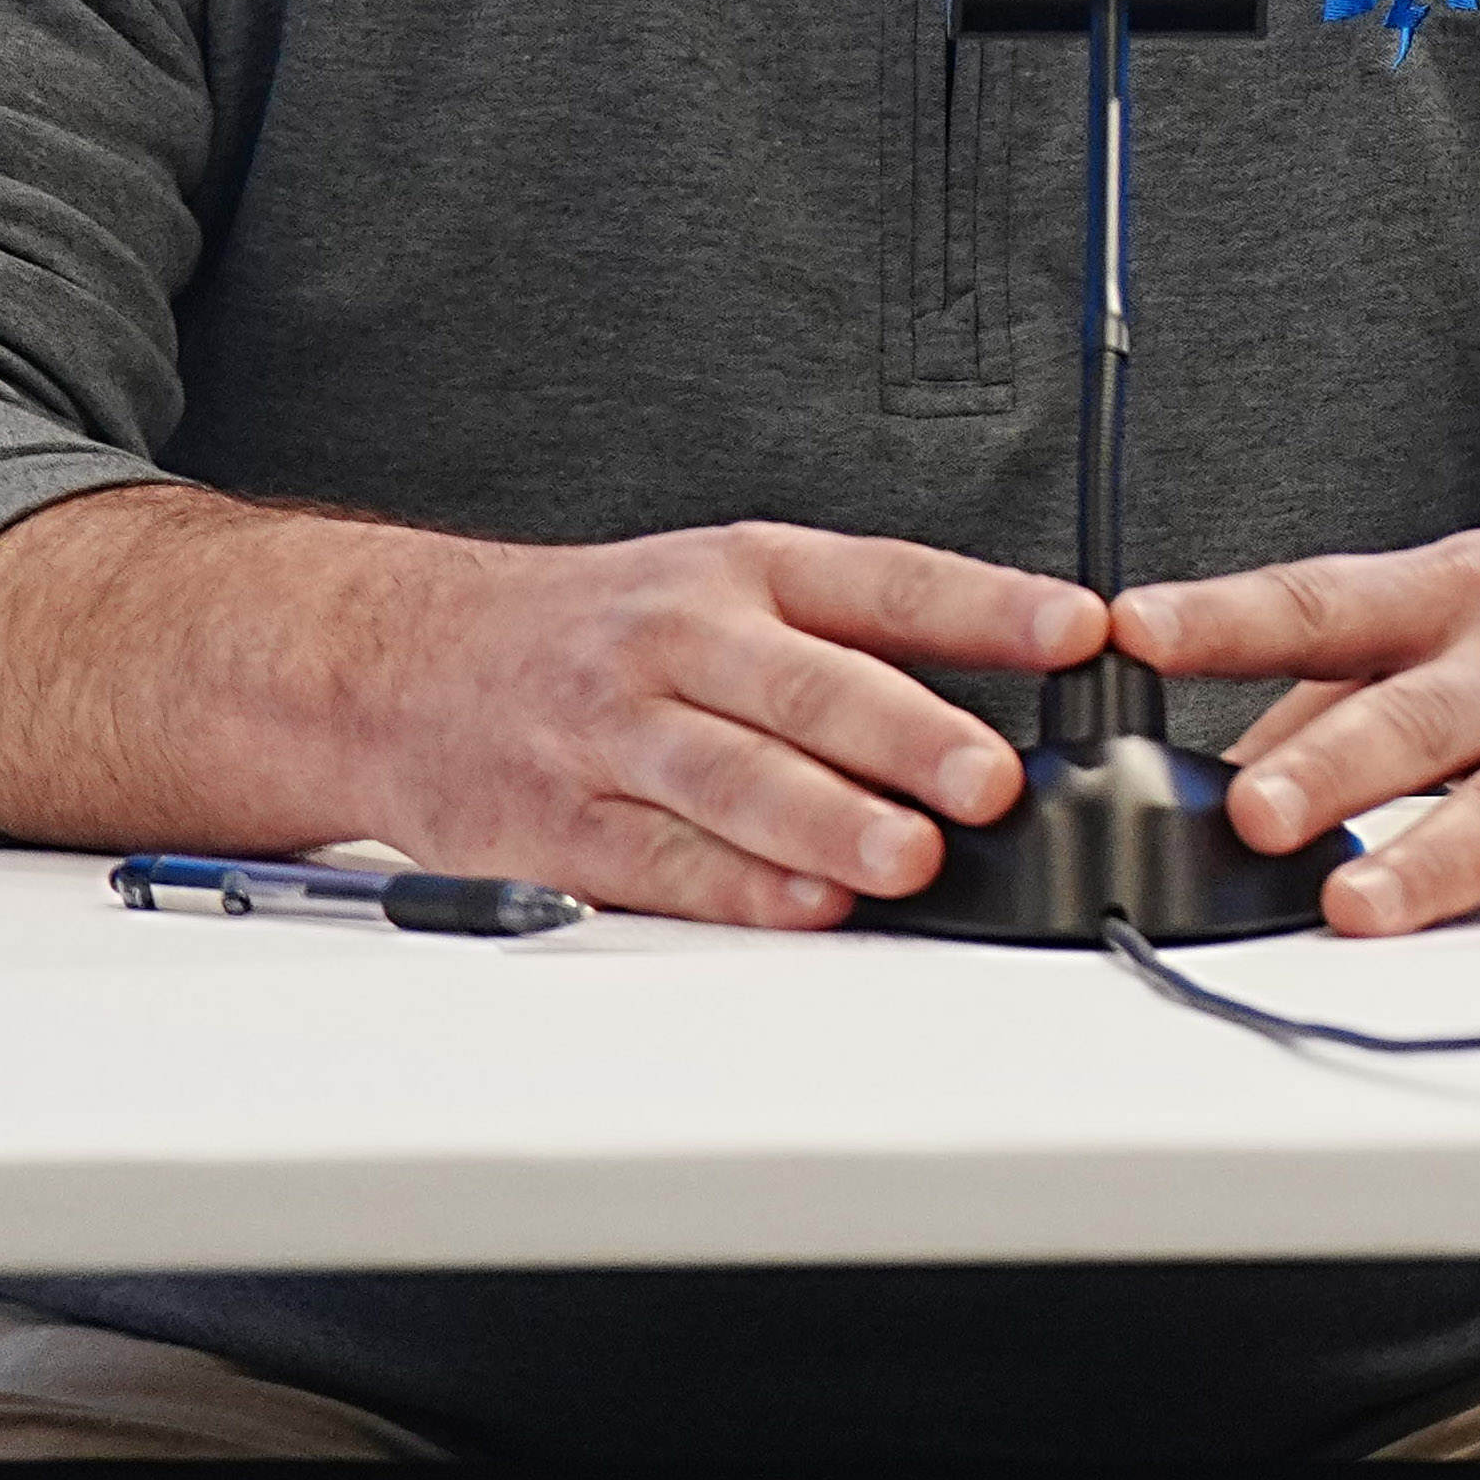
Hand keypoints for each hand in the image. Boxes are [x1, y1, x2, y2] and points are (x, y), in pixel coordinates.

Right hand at [0, 495, 1103, 927]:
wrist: (399, 661)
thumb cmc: (596, 628)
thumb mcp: (724, 584)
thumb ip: (855, 638)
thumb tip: (1022, 693)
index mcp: (743, 571)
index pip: (887, 580)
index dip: (988, 607)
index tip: (1080, 631)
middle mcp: (680, 641)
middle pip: (809, 687)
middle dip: (908, 736)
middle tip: (992, 782)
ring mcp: (613, 733)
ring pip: (735, 779)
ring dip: (828, 823)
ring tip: (912, 861)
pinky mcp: (558, 822)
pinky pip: (658, 859)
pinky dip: (736, 888)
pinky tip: (805, 908)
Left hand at [1124, 474, 1479, 939]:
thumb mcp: (1467, 621)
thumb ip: (1333, 695)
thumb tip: (1190, 783)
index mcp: (1463, 602)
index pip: (1326, 602)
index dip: (1226, 615)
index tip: (1133, 629)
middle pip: (1421, 714)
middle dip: (1334, 764)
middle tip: (1254, 813)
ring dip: (1438, 854)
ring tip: (1362, 905)